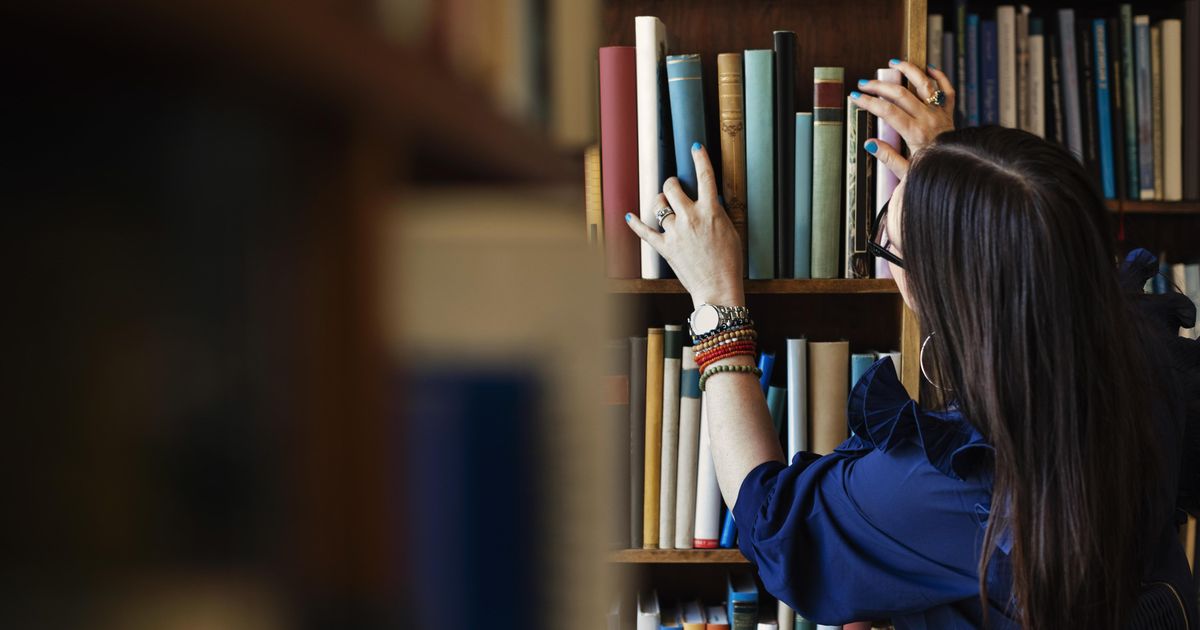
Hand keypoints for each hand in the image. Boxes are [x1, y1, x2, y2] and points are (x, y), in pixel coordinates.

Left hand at [625, 143, 744, 307]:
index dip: (700, 159)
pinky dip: (635, 223)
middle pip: (672, 187)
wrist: (718, 287)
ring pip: (659, 206)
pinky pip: (645, 232)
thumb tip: (708, 201)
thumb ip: (717, 213)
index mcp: (710, 211)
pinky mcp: (665, 247)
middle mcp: (690, 218)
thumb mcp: (730, 231)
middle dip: (672, 183)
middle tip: (674, 186)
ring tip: (664, 204)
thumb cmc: (729, 262)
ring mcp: (675, 232)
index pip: (705, 177)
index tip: (695, 147)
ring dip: (660, 202)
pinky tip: (629, 216)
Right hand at [852, 59, 954, 179]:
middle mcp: (928, 119)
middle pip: (901, 94)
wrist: (956, 172)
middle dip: (879, 86)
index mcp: (915, 134)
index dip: (869, 102)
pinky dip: (940, 77)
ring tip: (894, 62)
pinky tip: (929, 69)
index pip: (887, 111)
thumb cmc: (930, 173)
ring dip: (909, 70)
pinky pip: (947, 90)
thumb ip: (887, 157)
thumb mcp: (905, 173)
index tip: (855, 97)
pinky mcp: (949, 113)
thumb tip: (869, 143)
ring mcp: (940, 114)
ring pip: (925, 84)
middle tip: (864, 83)